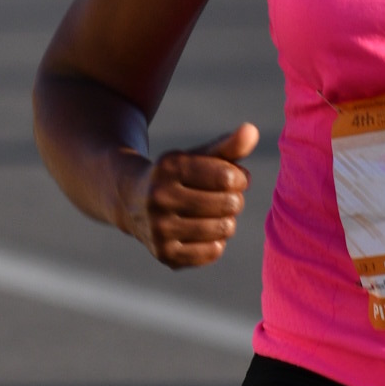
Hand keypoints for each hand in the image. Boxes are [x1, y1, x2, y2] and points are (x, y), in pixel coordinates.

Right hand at [134, 119, 258, 270]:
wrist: (131, 202)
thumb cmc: (177, 176)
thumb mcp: (199, 157)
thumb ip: (229, 146)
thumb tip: (253, 131)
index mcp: (169, 167)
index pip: (227, 176)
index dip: (239, 178)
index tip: (231, 178)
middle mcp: (159, 197)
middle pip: (229, 203)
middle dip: (234, 199)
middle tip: (223, 198)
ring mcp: (159, 229)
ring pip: (224, 228)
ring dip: (227, 221)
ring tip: (213, 214)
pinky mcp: (165, 254)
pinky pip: (213, 252)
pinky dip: (216, 242)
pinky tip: (202, 232)